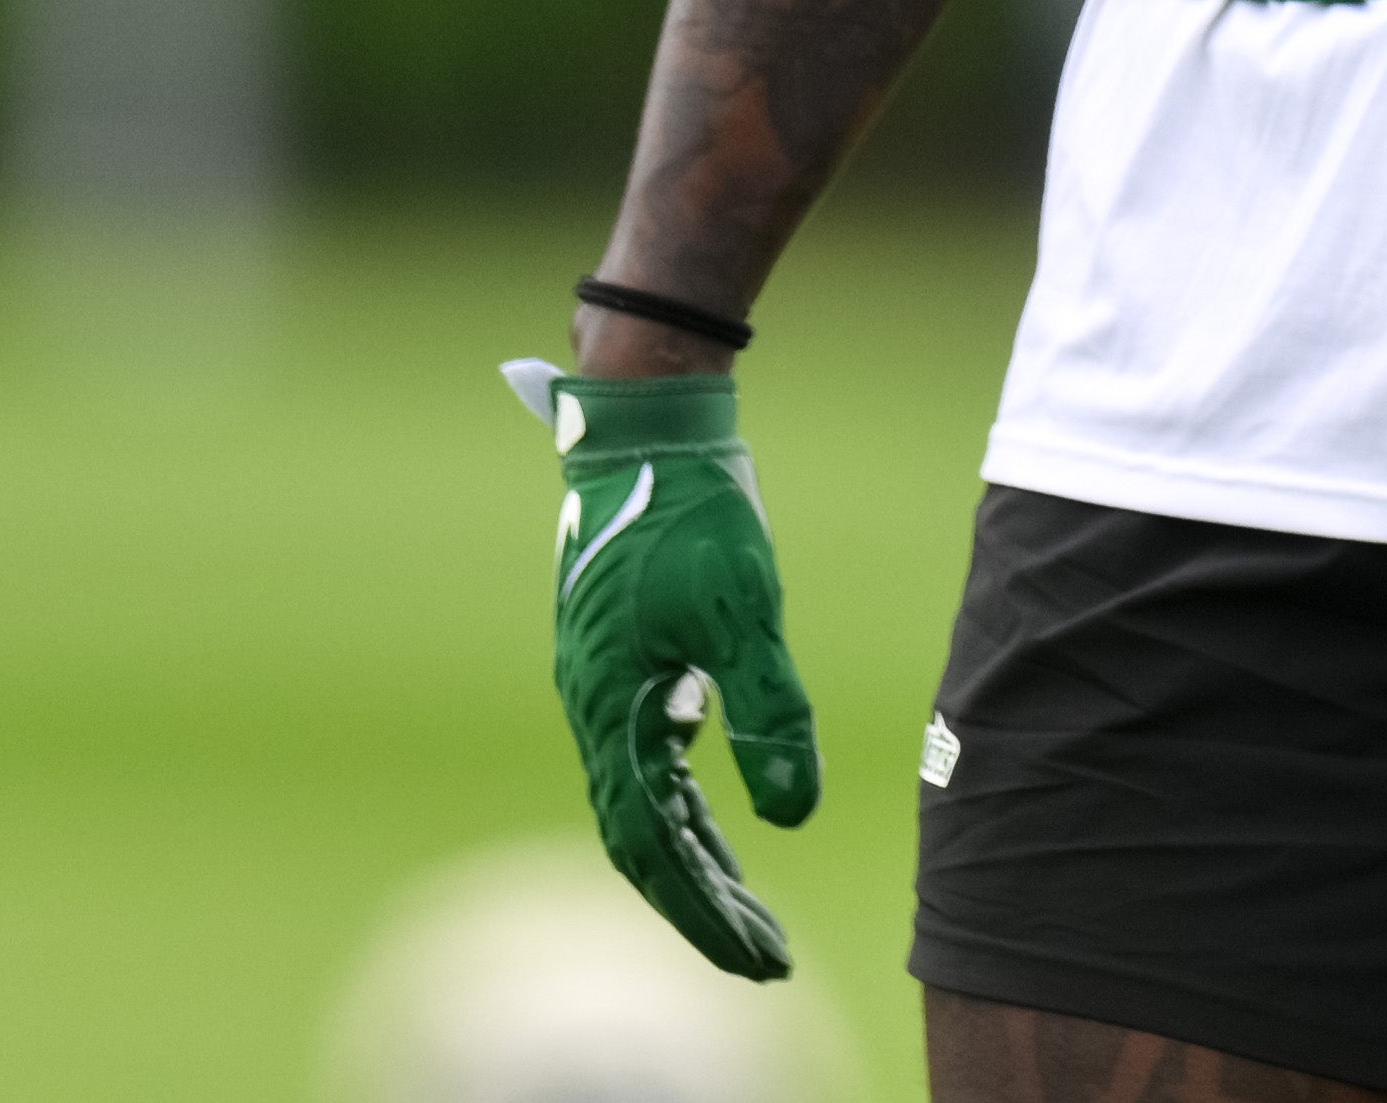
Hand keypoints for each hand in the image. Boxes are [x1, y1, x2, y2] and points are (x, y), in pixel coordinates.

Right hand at [526, 368, 819, 976]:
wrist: (646, 429)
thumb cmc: (693, 510)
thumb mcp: (743, 608)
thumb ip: (769, 709)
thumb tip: (790, 813)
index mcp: (610, 706)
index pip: (652, 843)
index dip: (702, 909)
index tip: (758, 957)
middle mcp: (596, 708)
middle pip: (646, 839)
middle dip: (705, 905)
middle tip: (769, 955)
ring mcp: (605, 688)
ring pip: (647, 804)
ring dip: (699, 861)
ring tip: (753, 912)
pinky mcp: (624, 664)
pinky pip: (650, 762)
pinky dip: (687, 807)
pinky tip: (725, 824)